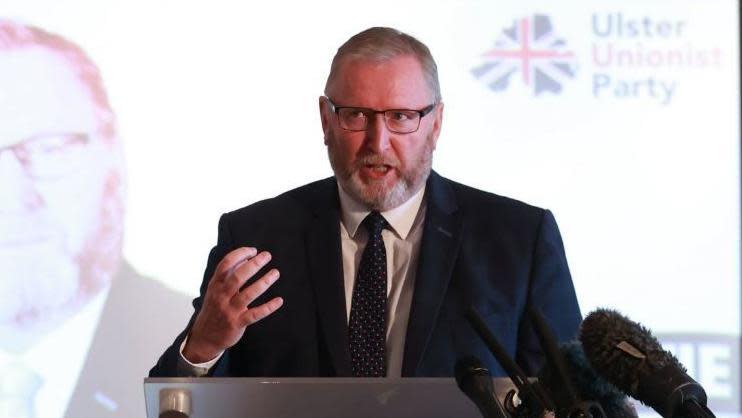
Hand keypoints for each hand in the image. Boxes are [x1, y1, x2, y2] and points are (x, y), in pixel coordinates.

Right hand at [183, 247, 282, 362]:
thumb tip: (244, 258)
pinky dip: (268, 307)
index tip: (253, 250)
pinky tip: (279, 300)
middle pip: (238, 277)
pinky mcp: (237, 323)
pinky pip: (255, 314)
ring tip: (275, 273)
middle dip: (254, 264)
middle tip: (267, 256)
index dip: (240, 254)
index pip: (226, 264)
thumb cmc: (214, 309)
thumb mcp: (216, 290)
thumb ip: (229, 274)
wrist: (204, 337)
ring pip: (248, 294)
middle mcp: (221, 296)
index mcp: (215, 285)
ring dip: (264, 282)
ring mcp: (230, 310)